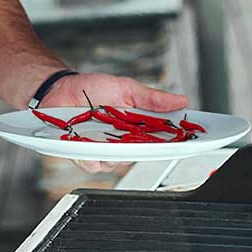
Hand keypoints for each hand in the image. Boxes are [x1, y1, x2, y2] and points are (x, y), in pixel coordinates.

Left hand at [42, 72, 189, 174]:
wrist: (59, 89)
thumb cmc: (91, 89)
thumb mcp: (125, 88)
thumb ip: (151, 98)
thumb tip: (181, 100)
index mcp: (136, 127)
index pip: (162, 139)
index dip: (177, 142)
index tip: (191, 140)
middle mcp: (122, 142)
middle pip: (142, 155)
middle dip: (146, 149)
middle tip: (147, 138)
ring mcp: (103, 150)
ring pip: (117, 162)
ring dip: (114, 151)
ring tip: (108, 136)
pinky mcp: (83, 155)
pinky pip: (93, 163)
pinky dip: (92, 155)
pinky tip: (88, 144)